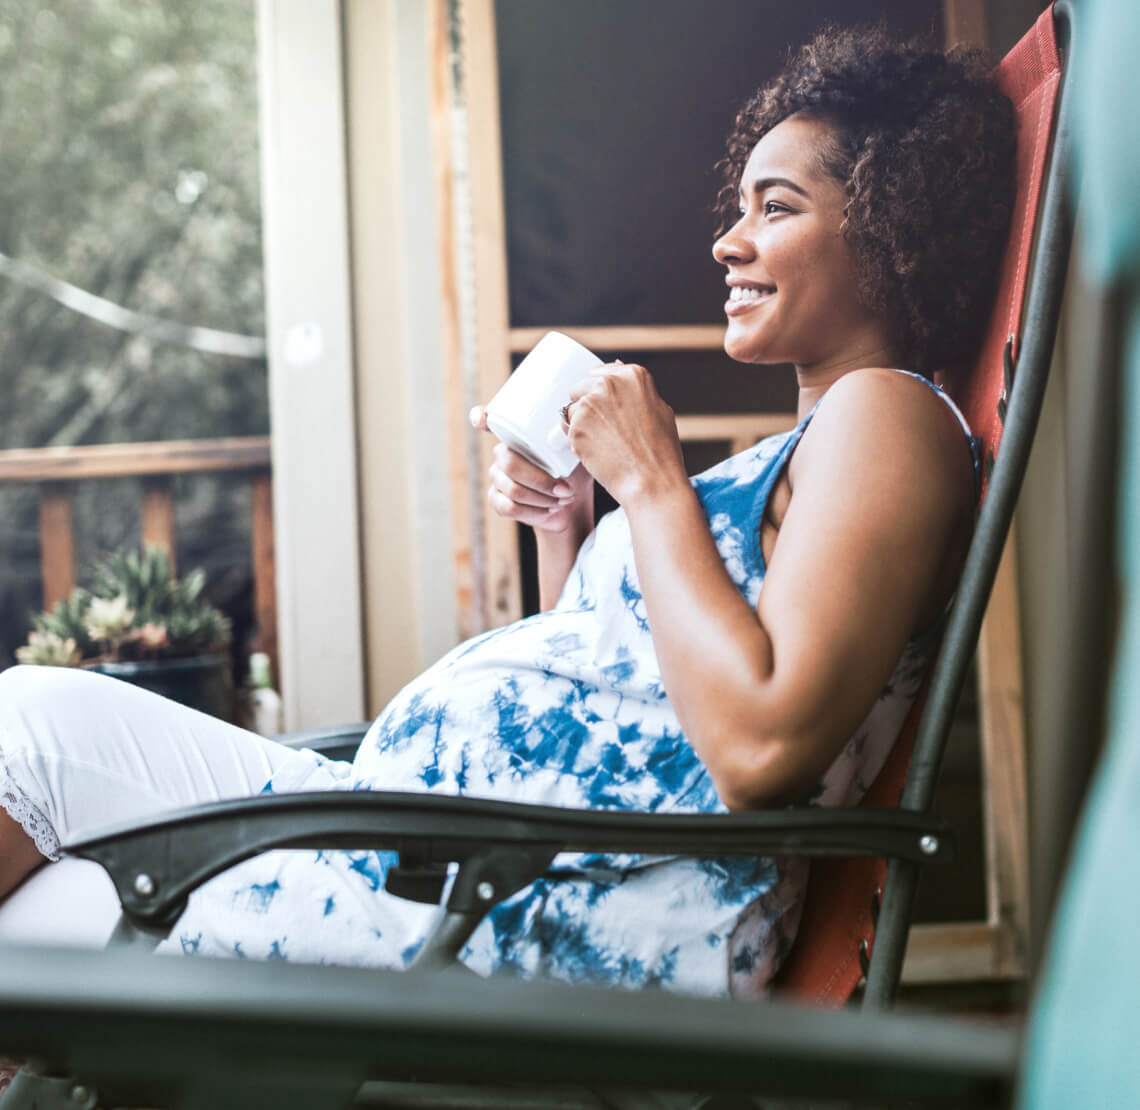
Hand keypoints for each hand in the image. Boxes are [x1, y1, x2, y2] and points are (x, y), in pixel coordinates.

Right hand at [469, 406, 593, 533]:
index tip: (483, 419)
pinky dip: (535, 511)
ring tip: (564, 499)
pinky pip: (509, 507)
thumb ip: (571, 438)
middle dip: (542, 482)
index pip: (490, 420)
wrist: (572, 502)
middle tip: (566, 490)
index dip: (481, 417)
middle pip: (511, 465)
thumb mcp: (577, 452)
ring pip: (514, 490)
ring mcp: (497, 477)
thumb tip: (572, 426)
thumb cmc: (574, 471)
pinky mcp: (497, 499)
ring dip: (543, 498)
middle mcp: (502, 454)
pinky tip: (549, 509)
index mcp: (518, 435)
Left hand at [563, 362, 686, 504]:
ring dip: (581, 426)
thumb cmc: (661, 452)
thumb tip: (619, 377)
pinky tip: (598, 454)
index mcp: (632, 375)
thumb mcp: (659, 409)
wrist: (652, 482)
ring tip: (605, 445)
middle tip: (606, 432)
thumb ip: (637, 392)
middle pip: (581, 389)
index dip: (601, 394)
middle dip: (587, 408)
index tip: (607, 409)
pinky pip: (568, 431)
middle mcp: (609, 383)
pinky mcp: (576, 426)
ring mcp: (590, 404)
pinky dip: (578, 443)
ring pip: (572, 411)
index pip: (600, 374)